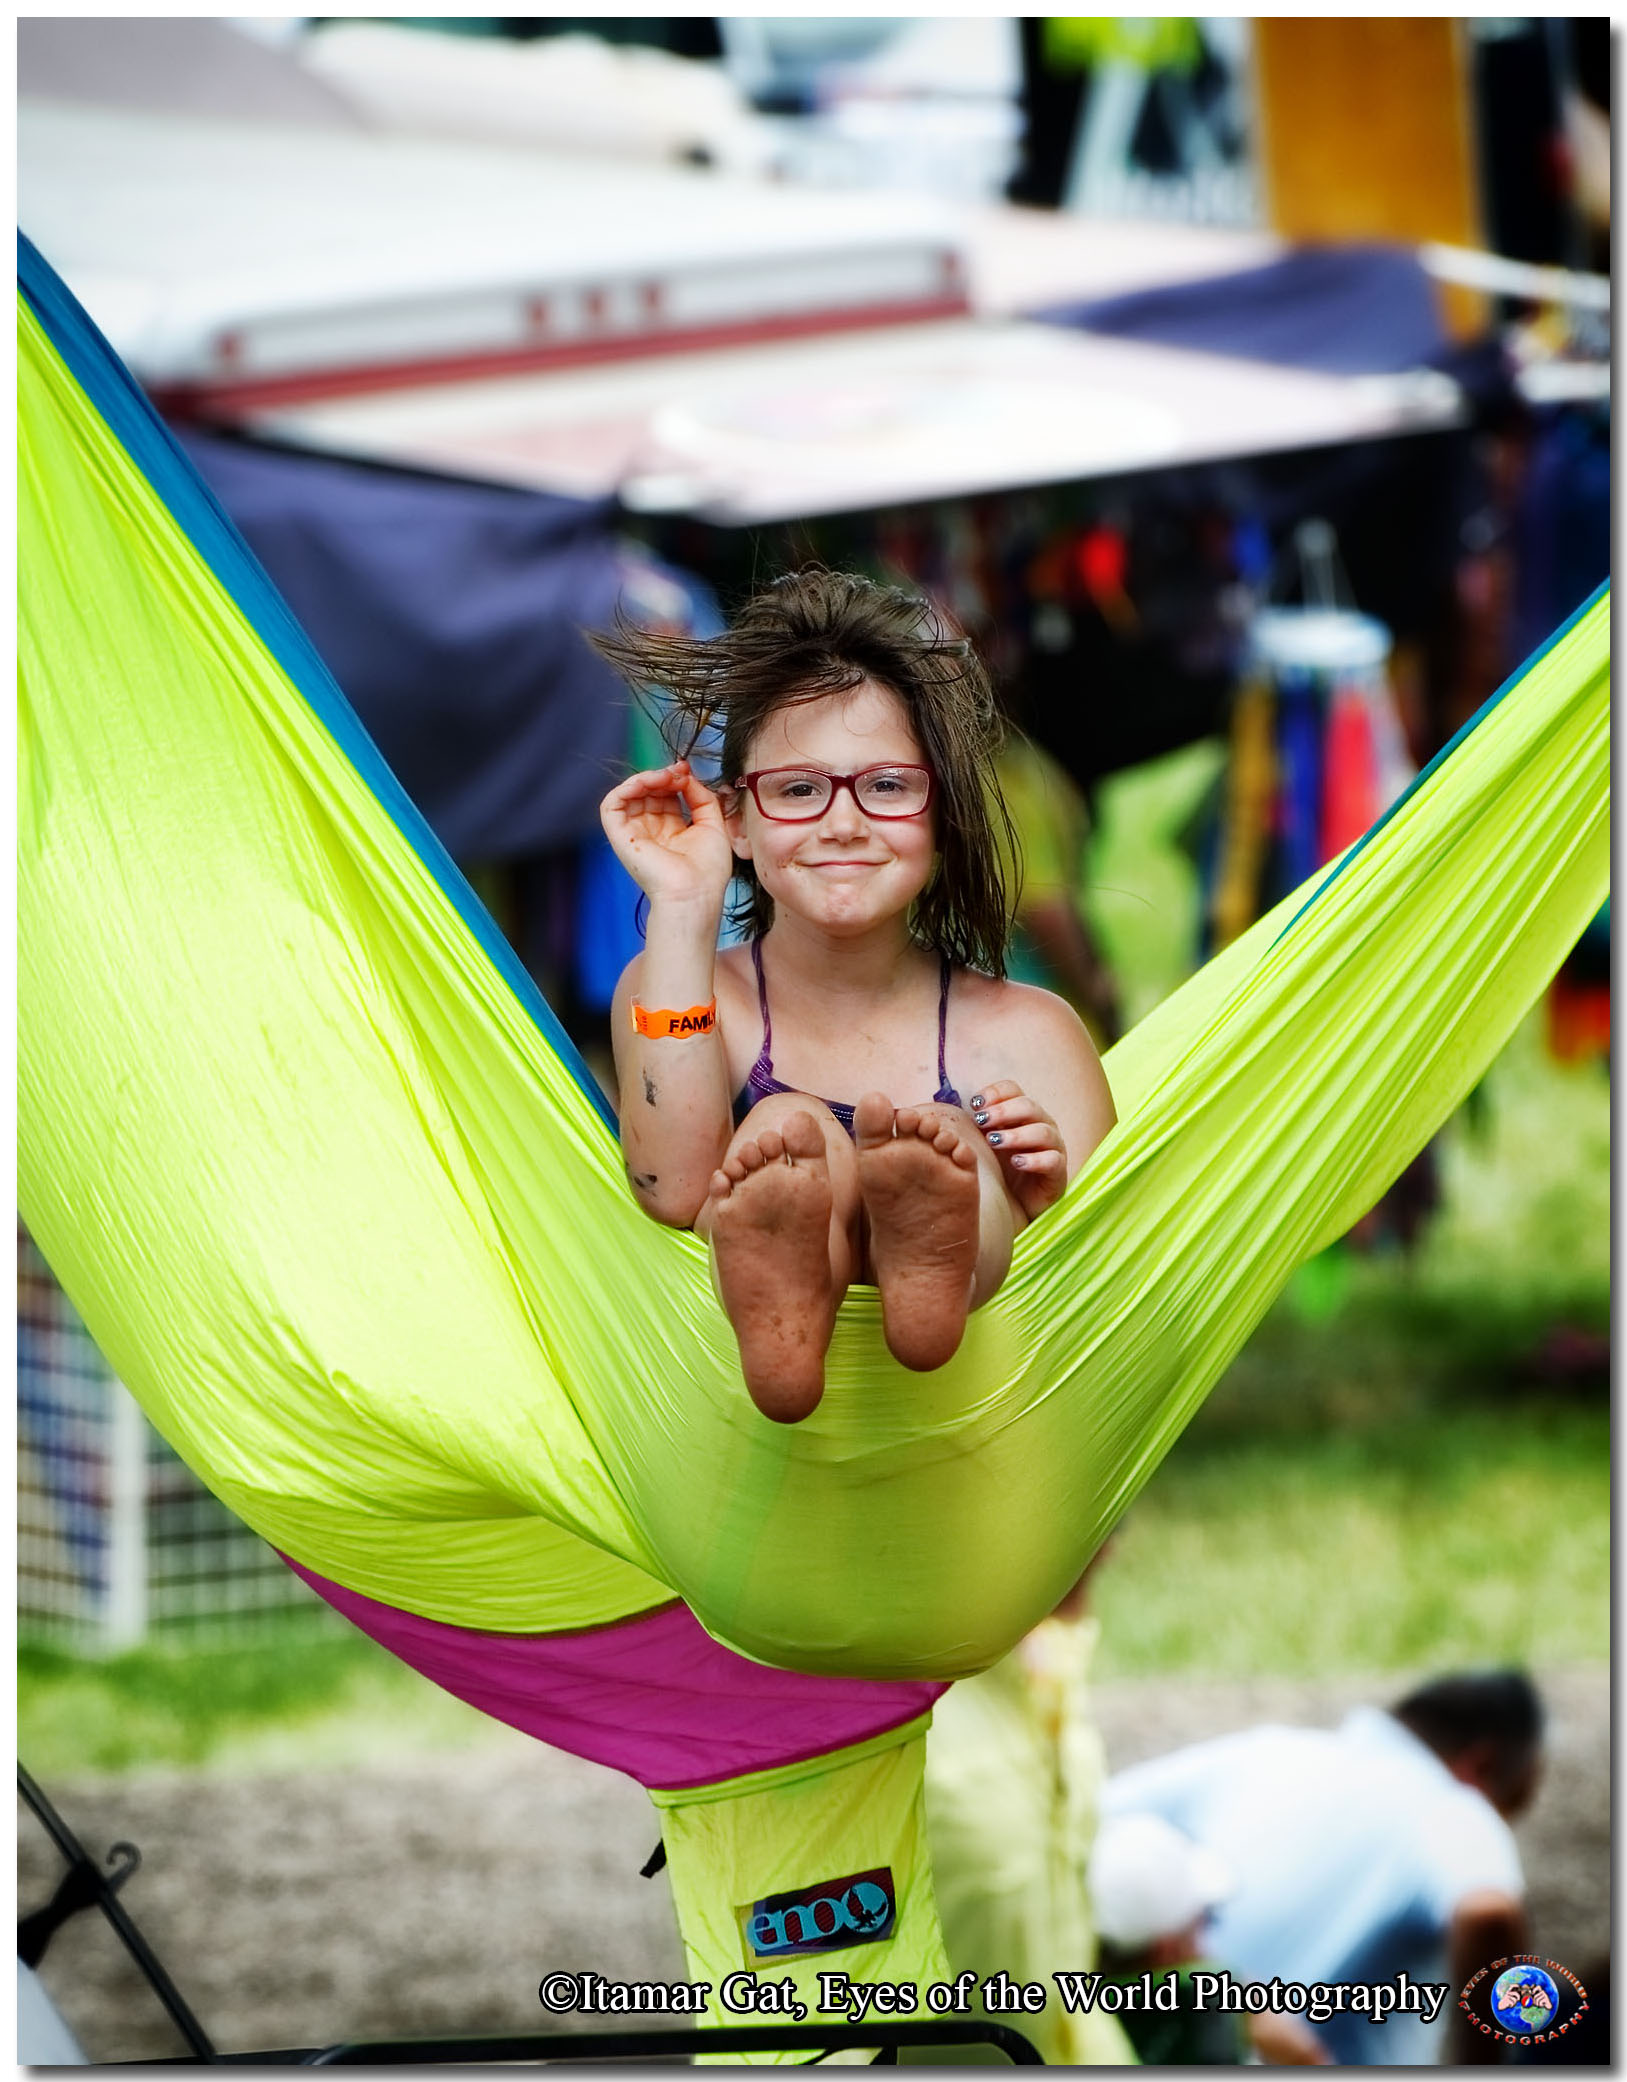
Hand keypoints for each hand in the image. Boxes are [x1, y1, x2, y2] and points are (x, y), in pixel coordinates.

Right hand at [600, 760, 733, 911]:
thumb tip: (686, 774)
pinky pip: (612, 804)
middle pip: (649, 792)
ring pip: (629, 794)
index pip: (666, 795)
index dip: (674, 779)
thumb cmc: (708, 870)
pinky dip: (626, 787)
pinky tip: (646, 783)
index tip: (686, 771)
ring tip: (664, 778)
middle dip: (663, 776)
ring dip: (646, 778)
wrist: (695, 892)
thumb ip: (701, 795)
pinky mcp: (620, 836)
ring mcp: (635, 833)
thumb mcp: (713, 823)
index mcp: (672, 831)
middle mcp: (652, 831)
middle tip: (678, 773)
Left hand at [969, 1080, 1066, 1222]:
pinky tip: (1016, 1162)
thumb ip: (971, 1126)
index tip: (975, 1105)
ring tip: (994, 1142)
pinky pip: (1052, 1160)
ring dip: (1016, 1134)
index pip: (1013, 1090)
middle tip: (981, 1121)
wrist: (1015, 1206)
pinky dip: (1034, 1160)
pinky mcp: (1058, 1173)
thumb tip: (944, 1110)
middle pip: (1029, 1106)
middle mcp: (1041, 1125)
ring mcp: (1053, 1148)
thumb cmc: (997, 1169)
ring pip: (1043, 1131)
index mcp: (1021, 1114)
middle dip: (1003, 1111)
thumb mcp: (981, 1145)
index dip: (995, 1093)